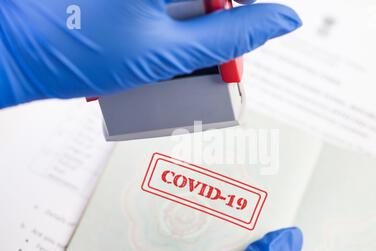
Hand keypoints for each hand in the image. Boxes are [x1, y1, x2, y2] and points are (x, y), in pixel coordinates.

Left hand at [0, 0, 300, 107]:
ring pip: (194, 3)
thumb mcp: (170, 52)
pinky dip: (180, 18)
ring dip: (199, 20)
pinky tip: (161, 36)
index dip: (248, 5)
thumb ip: (231, 36)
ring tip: (175, 48)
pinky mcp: (137, 0)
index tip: (256, 20)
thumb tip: (281, 20)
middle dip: (220, 15)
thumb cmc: (84, 52)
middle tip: (211, 47)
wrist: (27, 53)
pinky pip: (175, 7)